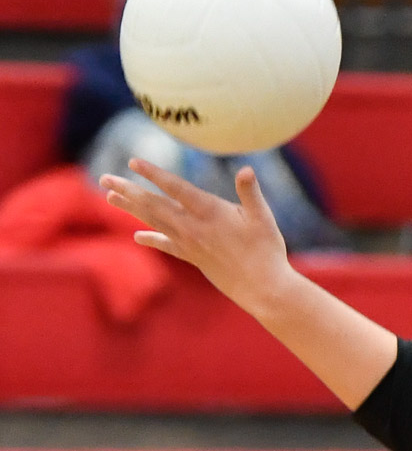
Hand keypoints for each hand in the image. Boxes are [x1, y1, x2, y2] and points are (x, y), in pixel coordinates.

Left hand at [101, 157, 294, 316]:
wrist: (262, 288)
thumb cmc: (267, 251)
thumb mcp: (263, 218)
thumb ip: (250, 193)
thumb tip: (246, 169)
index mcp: (210, 212)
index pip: (176, 188)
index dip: (154, 174)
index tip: (133, 161)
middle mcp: (194, 227)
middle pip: (154, 205)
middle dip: (129, 190)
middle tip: (105, 178)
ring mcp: (190, 244)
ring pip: (155, 222)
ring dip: (131, 208)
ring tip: (110, 196)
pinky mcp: (193, 258)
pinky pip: (167, 245)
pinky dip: (152, 239)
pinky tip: (138, 235)